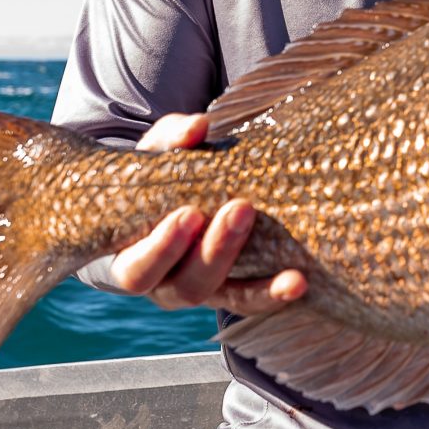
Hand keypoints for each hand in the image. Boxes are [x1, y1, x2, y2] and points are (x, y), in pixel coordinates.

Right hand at [106, 112, 307, 314]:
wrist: (172, 199)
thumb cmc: (153, 179)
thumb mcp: (155, 155)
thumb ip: (169, 140)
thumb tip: (197, 126)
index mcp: (129, 258)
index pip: (136, 270)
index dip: (161, 248)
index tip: (188, 214)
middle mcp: (164, 285)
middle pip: (187, 286)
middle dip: (215, 251)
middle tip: (241, 209)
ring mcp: (202, 290)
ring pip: (226, 298)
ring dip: (258, 285)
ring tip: (290, 271)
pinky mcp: (233, 291)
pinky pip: (253, 302)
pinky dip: (275, 295)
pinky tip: (299, 283)